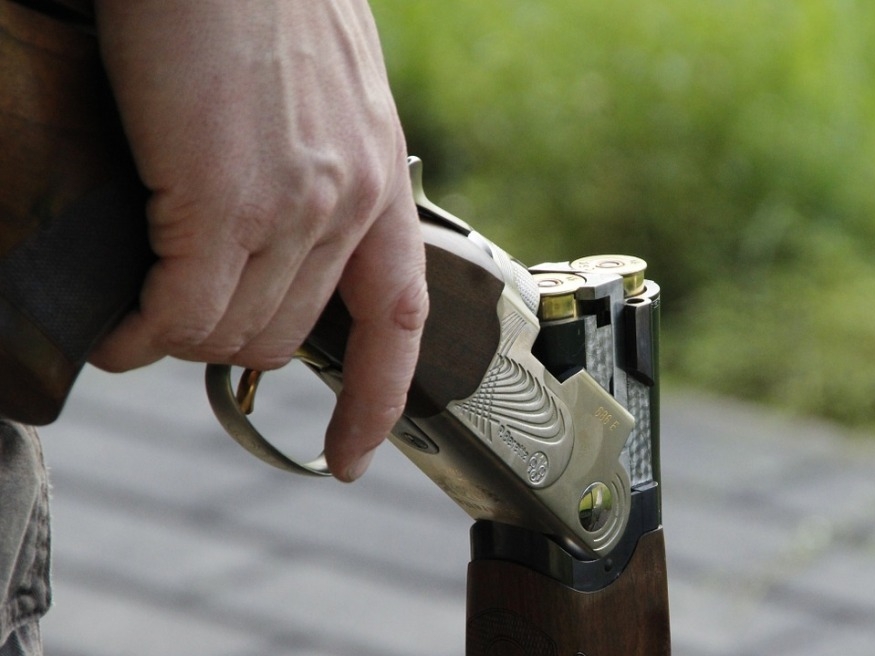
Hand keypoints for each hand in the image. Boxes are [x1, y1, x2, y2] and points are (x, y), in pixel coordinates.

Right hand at [90, 0, 427, 481]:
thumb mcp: (328, 90)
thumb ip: (322, 163)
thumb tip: (277, 221)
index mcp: (381, 177)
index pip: (401, 318)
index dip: (381, 399)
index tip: (353, 455)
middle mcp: (348, 203)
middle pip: (289, 337)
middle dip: (230, 347)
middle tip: (179, 326)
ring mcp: (290, 208)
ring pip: (232, 333)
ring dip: (180, 343)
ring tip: (141, 325)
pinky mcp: (220, 202)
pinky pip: (179, 314)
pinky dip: (142, 338)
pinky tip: (120, 335)